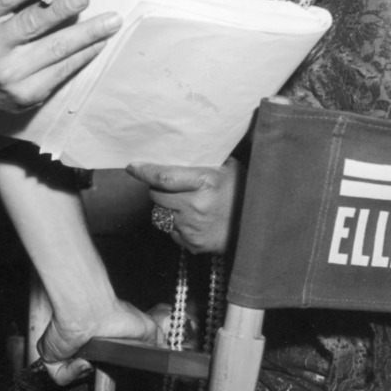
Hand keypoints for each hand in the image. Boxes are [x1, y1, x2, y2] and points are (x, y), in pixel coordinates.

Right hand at [0, 0, 121, 111]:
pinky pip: (62, 70)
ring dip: (88, 33)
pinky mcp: (27, 93)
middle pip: (32, 24)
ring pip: (55, 49)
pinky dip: (84, 53)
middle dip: (63, 8)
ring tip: (111, 21)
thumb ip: (21, 0)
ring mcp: (9, 73)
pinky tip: (99, 42)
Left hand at [38, 299, 163, 385]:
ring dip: (85, 371)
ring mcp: (65, 351)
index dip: (109, 365)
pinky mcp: (51, 357)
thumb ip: (156, 341)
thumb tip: (162, 351)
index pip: (102, 360)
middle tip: (105, 363)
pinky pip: (60, 376)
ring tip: (92, 357)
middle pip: (88, 371)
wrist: (91, 310)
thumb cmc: (114, 314)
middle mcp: (80, 344)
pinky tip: (81, 360)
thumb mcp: (147, 328)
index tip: (116, 365)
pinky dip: (72, 371)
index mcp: (99, 339)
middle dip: (98, 371)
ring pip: (74, 376)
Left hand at [126, 158, 242, 254]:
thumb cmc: (242, 193)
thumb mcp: (228, 169)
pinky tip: (191, 218)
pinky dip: (175, 223)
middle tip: (169, 186)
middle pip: (157, 195)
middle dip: (158, 189)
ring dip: (165, 207)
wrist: (257, 228)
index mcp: (205, 182)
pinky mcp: (192, 243)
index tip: (133, 167)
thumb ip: (205, 161)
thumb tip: (179, 147)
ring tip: (183, 203)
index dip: (145, 171)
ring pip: (160, 214)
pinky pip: (170, 230)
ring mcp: (192, 227)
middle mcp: (196, 205)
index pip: (164, 177)